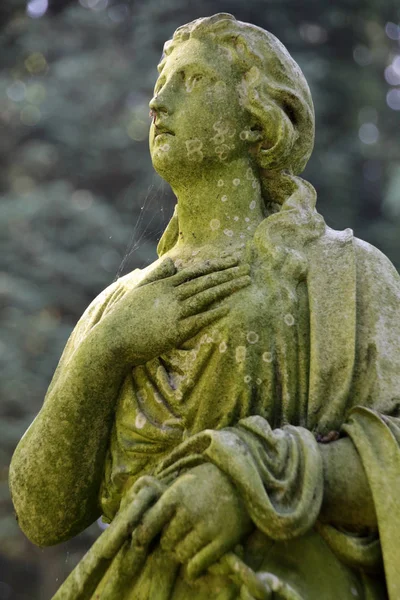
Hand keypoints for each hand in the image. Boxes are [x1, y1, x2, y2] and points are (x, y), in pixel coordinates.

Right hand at [101, 256, 250, 365]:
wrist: (114, 340)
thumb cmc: (125, 316)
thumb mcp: (140, 289)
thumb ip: (158, 274)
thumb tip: (172, 262)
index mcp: (164, 285)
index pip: (196, 271)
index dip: (216, 264)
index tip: (232, 259)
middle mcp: (171, 295)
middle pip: (206, 281)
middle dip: (228, 273)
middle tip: (247, 266)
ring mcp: (174, 313)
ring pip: (206, 296)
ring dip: (227, 288)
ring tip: (245, 281)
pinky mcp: (175, 332)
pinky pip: (199, 320)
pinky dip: (214, 313)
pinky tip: (229, 307)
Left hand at [131, 463, 252, 577]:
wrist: (245, 479)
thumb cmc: (210, 479)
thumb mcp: (184, 480)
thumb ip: (164, 498)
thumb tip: (137, 510)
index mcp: (176, 495)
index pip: (146, 525)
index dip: (141, 536)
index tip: (140, 542)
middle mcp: (189, 512)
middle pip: (165, 542)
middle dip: (169, 541)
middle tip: (177, 537)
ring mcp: (207, 528)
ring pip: (180, 555)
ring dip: (182, 553)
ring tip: (189, 544)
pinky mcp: (223, 541)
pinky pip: (197, 566)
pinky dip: (194, 568)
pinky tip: (196, 562)